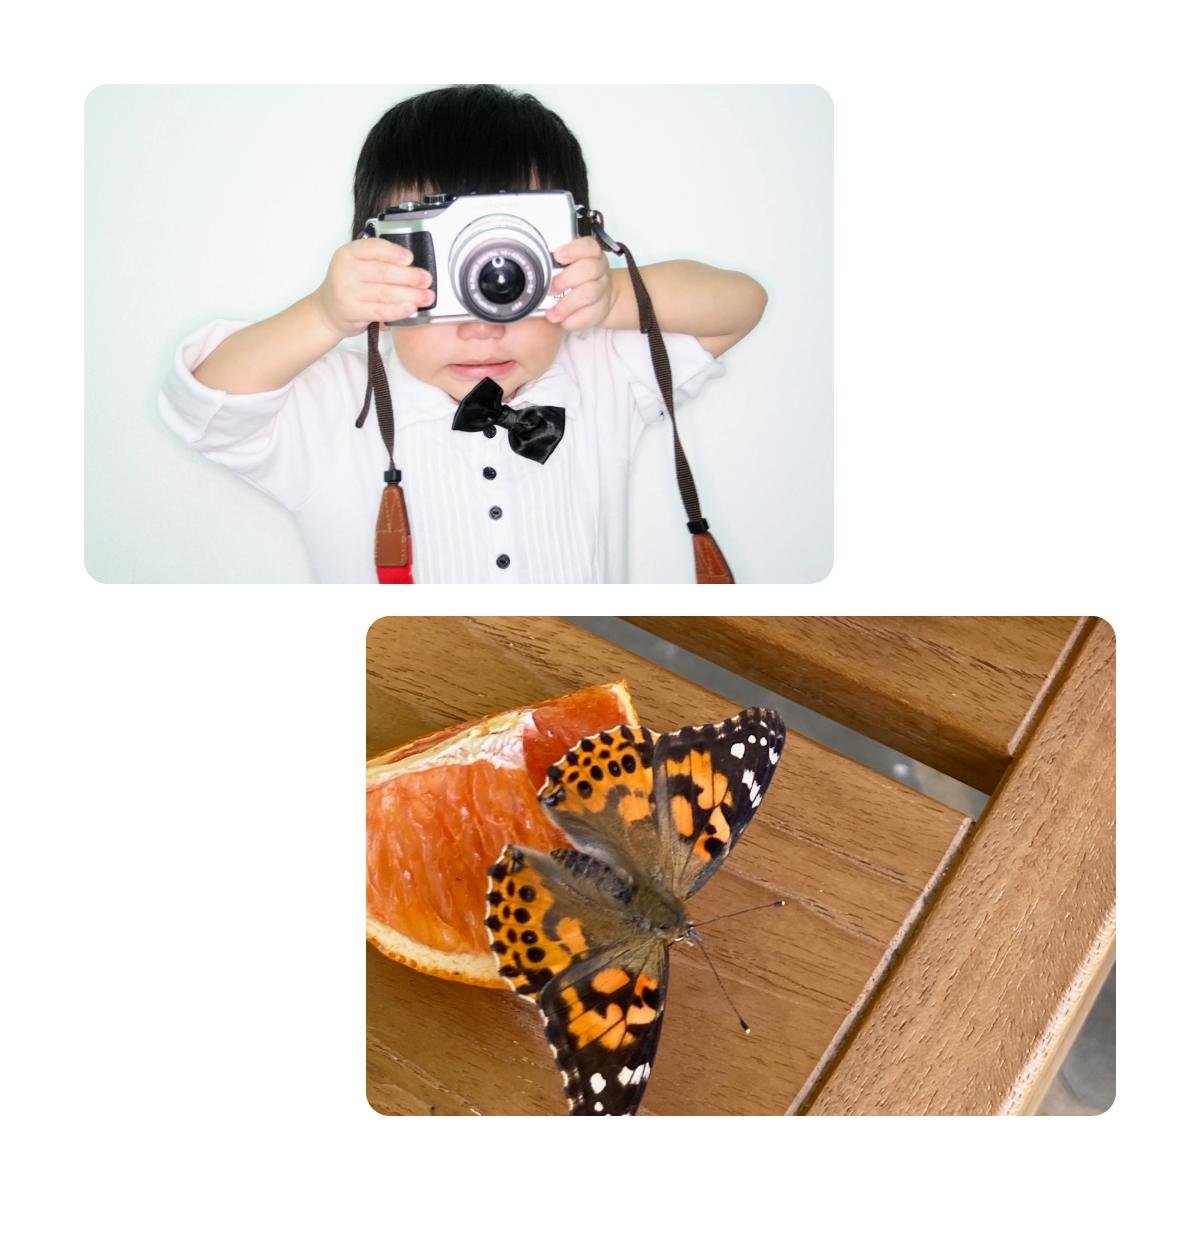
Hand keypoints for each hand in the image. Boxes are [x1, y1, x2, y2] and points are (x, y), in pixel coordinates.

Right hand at [314, 237, 434, 338]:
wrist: (328, 310)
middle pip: (384, 272)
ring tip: (427, 297)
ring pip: (385, 293)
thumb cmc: (350, 285)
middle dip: (410, 277)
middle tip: (426, 280)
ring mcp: (347, 292)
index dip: (394, 253)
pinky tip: (412, 308)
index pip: (373, 248)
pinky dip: (399, 310)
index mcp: (348, 253)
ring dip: (410, 295)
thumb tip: (413, 265)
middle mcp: (345, 270)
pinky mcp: (353, 311)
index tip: (411, 258)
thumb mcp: (357, 264)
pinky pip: (381, 311)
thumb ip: (379, 260)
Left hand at [545, 236, 614, 330]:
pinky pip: (589, 315)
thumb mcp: (572, 264)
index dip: (574, 250)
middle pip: (588, 270)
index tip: (557, 256)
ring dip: (567, 304)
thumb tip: (535, 266)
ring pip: (589, 293)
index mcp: (592, 254)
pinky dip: (573, 319)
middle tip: (550, 289)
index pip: (589, 246)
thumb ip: (558, 262)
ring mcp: (602, 290)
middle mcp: (600, 270)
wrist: (600, 298)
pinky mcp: (601, 309)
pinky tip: (562, 320)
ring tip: (552, 312)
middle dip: (565, 279)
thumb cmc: (579, 278)